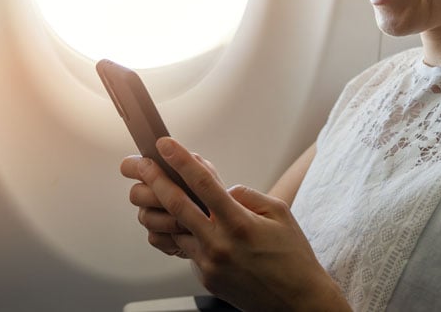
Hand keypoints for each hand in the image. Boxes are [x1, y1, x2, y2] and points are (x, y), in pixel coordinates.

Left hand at [138, 137, 350, 311]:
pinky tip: (189, 226)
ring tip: (155, 194)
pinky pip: (189, 251)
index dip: (181, 161)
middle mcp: (220, 243)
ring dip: (163, 211)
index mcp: (239, 222)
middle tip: (143, 165)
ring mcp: (210, 263)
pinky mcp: (207, 278)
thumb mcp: (280, 214)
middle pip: (177, 205)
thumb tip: (224, 191)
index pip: (203, 183)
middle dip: (155, 180)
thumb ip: (248, 197)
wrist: (297, 301)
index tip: (165, 145)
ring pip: (176, 230)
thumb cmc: (293, 257)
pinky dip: (186, 235)